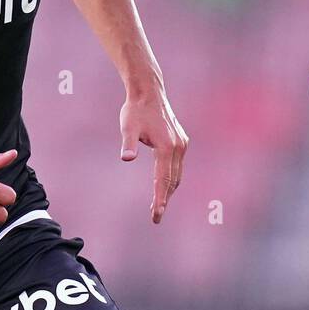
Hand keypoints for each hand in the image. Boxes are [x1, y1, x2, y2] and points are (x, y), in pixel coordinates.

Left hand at [120, 91, 187, 223]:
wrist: (148, 92)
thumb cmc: (135, 110)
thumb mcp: (127, 127)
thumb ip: (128, 144)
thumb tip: (126, 158)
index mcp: (167, 147)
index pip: (163, 180)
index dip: (159, 199)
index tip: (156, 215)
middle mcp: (178, 147)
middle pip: (173, 181)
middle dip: (164, 199)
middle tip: (155, 217)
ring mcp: (182, 144)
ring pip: (177, 175)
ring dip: (169, 191)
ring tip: (159, 207)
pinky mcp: (181, 141)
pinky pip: (177, 166)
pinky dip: (172, 179)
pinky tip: (165, 186)